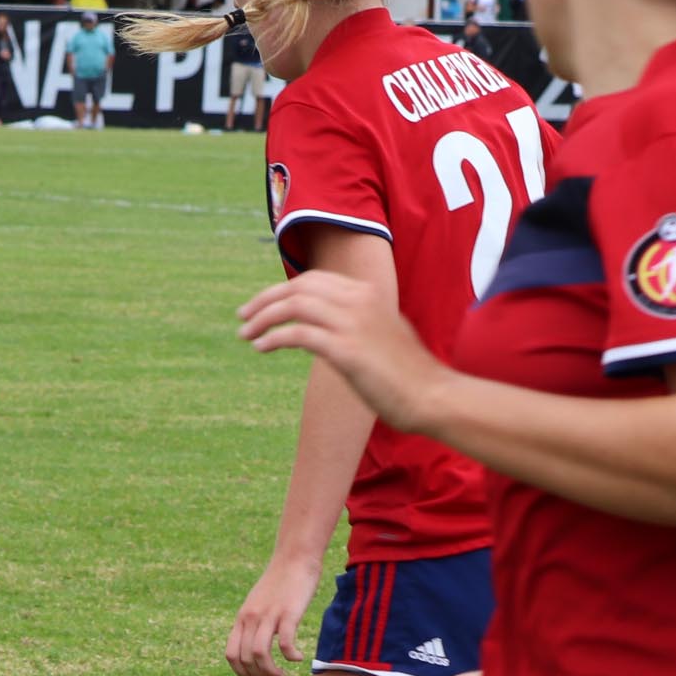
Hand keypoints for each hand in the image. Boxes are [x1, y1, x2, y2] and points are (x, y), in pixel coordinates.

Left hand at [226, 554, 320, 675]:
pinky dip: (290, 656)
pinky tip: (298, 657)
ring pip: (259, 654)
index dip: (242, 672)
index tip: (259, 675)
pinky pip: (284, 643)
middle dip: (259, 675)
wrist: (294, 558)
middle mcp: (251, 618)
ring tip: (283, 675)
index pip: (231, 655)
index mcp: (242, 618)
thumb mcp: (258, 603)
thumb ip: (253, 622)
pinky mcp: (288, 613)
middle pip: (245, 659)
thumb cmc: (280, 582)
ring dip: (271, 672)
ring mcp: (269, 615)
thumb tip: (254, 644)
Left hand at [238, 271, 449, 434]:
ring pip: (294, 306)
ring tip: (245, 334)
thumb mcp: (384, 333)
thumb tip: (331, 326)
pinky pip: (298, 335)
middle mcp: (359, 301)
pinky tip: (261, 349)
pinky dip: (274, 338)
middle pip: (298, 288)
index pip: (313, 280)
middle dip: (264, 300)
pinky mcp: (347, 351)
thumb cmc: (408, 373)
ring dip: (263, 319)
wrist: (433, 396)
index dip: (282, 290)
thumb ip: (360, 321)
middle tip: (242, 317)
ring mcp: (354, 324)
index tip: (260, 306)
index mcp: (367, 293)